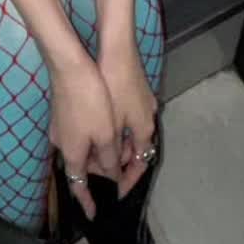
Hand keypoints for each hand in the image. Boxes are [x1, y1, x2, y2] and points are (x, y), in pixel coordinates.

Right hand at [47, 55, 121, 223]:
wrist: (69, 65)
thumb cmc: (91, 100)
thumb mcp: (107, 134)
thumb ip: (110, 159)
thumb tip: (111, 178)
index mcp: (72, 153)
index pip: (79, 187)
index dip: (87, 203)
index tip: (93, 215)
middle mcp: (63, 143)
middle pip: (84, 167)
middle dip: (104, 171)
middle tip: (125, 170)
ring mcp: (61, 127)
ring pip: (85, 149)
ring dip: (104, 152)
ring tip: (125, 147)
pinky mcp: (63, 112)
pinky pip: (82, 135)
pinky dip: (97, 138)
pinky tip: (110, 128)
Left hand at [95, 39, 159, 199]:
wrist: (116, 49)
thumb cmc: (111, 87)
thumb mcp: (108, 126)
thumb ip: (111, 152)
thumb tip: (109, 172)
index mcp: (144, 129)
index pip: (140, 165)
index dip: (127, 182)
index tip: (115, 194)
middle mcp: (149, 117)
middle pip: (136, 149)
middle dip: (120, 163)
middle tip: (99, 173)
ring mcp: (144, 102)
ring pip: (131, 133)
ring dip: (116, 145)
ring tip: (94, 154)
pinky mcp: (136, 89)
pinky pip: (128, 119)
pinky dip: (116, 129)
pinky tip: (98, 126)